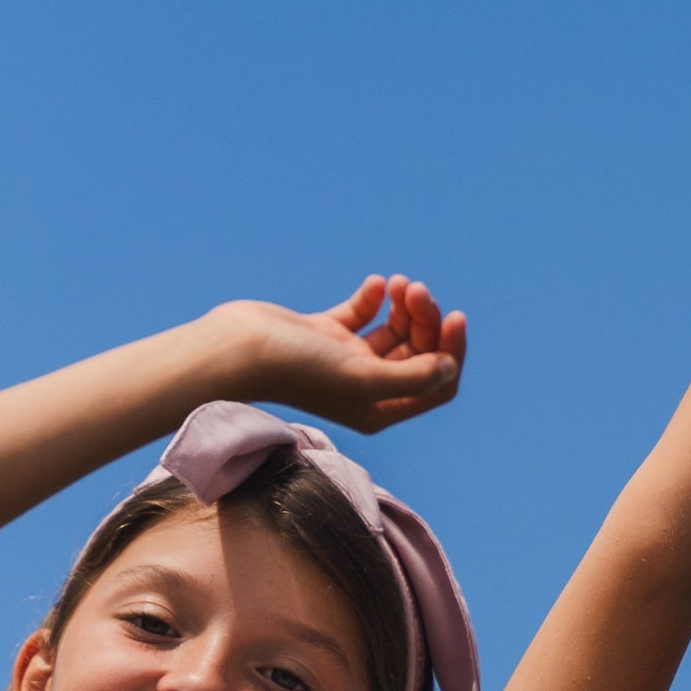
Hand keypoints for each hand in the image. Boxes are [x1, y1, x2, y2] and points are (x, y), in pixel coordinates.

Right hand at [216, 276, 467, 433]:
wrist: (237, 349)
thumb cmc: (297, 370)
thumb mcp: (363, 377)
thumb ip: (411, 377)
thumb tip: (449, 367)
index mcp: (380, 407)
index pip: (437, 384)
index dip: (451, 352)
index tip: (452, 316)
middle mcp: (367, 387)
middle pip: (418, 352)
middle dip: (424, 319)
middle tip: (415, 289)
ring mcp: (345, 359)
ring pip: (394, 330)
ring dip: (404, 305)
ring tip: (400, 283)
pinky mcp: (325, 334)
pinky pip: (362, 313)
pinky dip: (374, 297)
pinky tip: (375, 284)